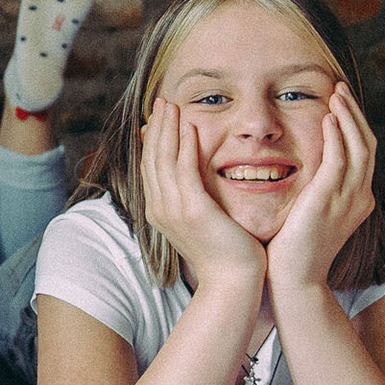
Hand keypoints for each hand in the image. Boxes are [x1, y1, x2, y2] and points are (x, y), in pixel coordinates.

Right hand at [140, 98, 265, 288]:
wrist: (233, 283)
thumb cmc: (225, 255)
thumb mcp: (204, 222)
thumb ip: (195, 200)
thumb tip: (198, 183)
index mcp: (160, 211)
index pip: (151, 166)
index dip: (153, 139)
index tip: (160, 116)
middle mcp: (160, 208)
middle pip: (151, 158)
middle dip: (157, 127)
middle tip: (162, 101)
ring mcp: (173, 210)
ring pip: (163, 159)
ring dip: (167, 128)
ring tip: (172, 104)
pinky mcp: (193, 210)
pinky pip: (184, 170)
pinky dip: (184, 146)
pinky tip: (189, 126)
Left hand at [265, 84, 375, 290]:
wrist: (294, 280)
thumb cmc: (294, 251)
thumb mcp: (311, 215)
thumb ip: (315, 192)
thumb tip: (304, 174)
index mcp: (357, 200)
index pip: (362, 153)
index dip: (354, 126)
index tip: (339, 104)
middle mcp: (359, 197)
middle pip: (367, 144)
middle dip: (355, 114)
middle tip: (340, 88)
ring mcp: (348, 199)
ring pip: (359, 146)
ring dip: (348, 116)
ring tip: (335, 93)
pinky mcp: (329, 200)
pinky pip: (340, 159)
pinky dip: (337, 135)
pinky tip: (328, 117)